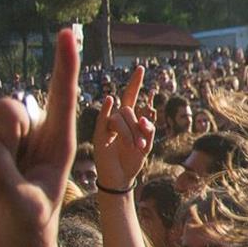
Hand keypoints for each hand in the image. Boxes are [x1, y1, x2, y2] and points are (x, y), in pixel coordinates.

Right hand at [0, 28, 77, 246]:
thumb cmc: (32, 228)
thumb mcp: (26, 207)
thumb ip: (4, 174)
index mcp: (59, 142)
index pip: (63, 96)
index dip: (65, 65)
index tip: (67, 33)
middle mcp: (35, 133)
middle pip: (14, 110)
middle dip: (6, 136)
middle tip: (12, 172)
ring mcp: (7, 137)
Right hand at [94, 66, 156, 191]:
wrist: (121, 178)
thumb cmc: (133, 161)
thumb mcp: (146, 145)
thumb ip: (148, 130)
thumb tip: (144, 115)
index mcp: (129, 119)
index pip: (131, 96)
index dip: (135, 83)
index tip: (140, 68)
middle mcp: (117, 119)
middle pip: (128, 110)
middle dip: (138, 127)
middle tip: (143, 146)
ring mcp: (107, 126)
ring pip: (120, 118)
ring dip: (130, 133)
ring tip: (136, 148)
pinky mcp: (99, 136)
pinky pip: (103, 120)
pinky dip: (106, 110)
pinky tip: (110, 100)